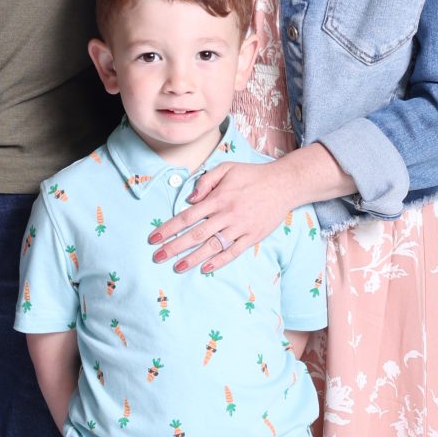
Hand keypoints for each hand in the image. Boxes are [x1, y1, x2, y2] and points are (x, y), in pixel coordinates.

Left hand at [149, 156, 302, 274]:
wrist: (283, 184)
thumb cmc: (252, 175)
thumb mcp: (226, 168)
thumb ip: (205, 181)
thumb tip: (189, 200)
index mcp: (218, 198)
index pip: (187, 216)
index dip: (169, 228)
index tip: (154, 238)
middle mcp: (227, 214)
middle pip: (196, 234)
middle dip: (174, 247)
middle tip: (157, 257)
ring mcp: (240, 227)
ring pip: (213, 246)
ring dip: (194, 258)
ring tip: (177, 267)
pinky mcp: (253, 237)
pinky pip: (234, 252)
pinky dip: (220, 261)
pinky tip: (206, 268)